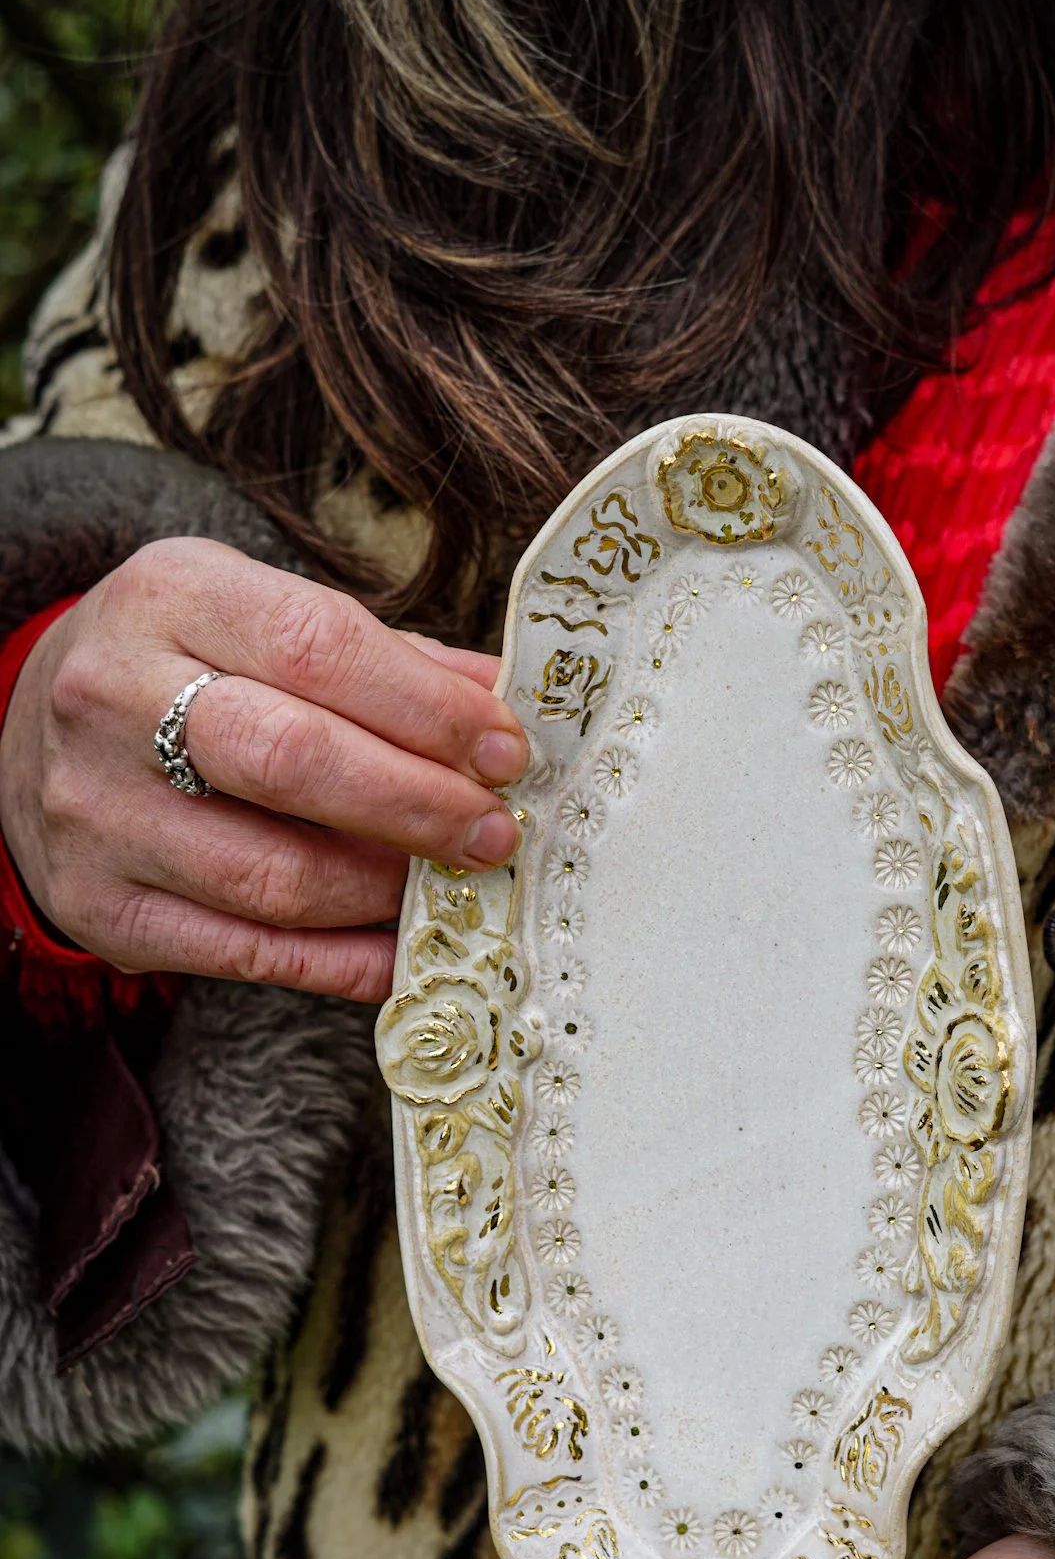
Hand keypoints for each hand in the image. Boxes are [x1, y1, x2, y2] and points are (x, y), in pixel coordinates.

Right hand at [0, 539, 527, 999]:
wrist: (38, 735)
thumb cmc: (185, 669)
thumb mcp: (262, 620)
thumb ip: (385, 660)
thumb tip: (503, 708)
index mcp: (173, 596)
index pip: (321, 647)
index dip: (430, 709)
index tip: (505, 752)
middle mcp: (116, 698)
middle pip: (294, 762)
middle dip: (418, 804)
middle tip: (491, 832)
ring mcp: (99, 811)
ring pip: (274, 875)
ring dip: (387, 890)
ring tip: (450, 883)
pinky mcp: (102, 906)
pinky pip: (249, 954)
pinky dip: (343, 963)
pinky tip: (400, 950)